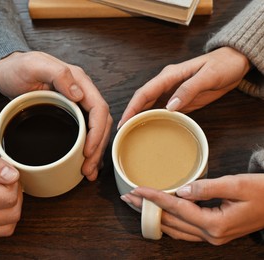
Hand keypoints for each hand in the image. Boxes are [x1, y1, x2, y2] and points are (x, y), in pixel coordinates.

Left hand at [0, 51, 112, 180]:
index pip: (98, 108)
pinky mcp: (69, 113)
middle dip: (98, 147)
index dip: (97, 131)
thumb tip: (79, 94)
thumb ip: (58, 74)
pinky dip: (87, 148)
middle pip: (101, 122)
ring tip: (89, 171)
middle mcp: (81, 92)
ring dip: (95, 151)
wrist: (6, 70)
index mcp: (78, 80)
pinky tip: (84, 162)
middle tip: (89, 169)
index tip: (87, 151)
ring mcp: (76, 103)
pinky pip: (84, 131)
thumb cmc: (17, 67)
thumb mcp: (33, 66)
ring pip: (95, 129)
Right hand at [119, 47, 250, 127]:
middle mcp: (166, 84)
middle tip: (122, 133)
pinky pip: (162, 110)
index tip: (124, 122)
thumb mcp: (208, 76)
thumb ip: (188, 90)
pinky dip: (154, 119)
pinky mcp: (179, 100)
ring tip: (131, 134)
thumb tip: (170, 106)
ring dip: (140, 118)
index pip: (144, 93)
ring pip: (150, 106)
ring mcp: (172, 92)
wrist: (235, 63)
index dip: (132, 107)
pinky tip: (150, 129)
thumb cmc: (223, 65)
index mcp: (169, 76)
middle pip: (143, 100)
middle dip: (131, 115)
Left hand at [121, 174, 263, 244]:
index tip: (137, 189)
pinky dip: (168, 222)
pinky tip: (158, 215)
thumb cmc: (263, 193)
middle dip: (147, 209)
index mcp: (215, 224)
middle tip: (128, 197)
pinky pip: (184, 231)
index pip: (176, 208)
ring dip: (154, 216)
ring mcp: (212, 237)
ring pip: (175, 228)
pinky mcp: (214, 233)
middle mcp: (211, 235)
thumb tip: (182, 190)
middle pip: (170, 221)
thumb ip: (207, 188)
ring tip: (136, 205)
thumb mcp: (237, 185)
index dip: (155, 198)